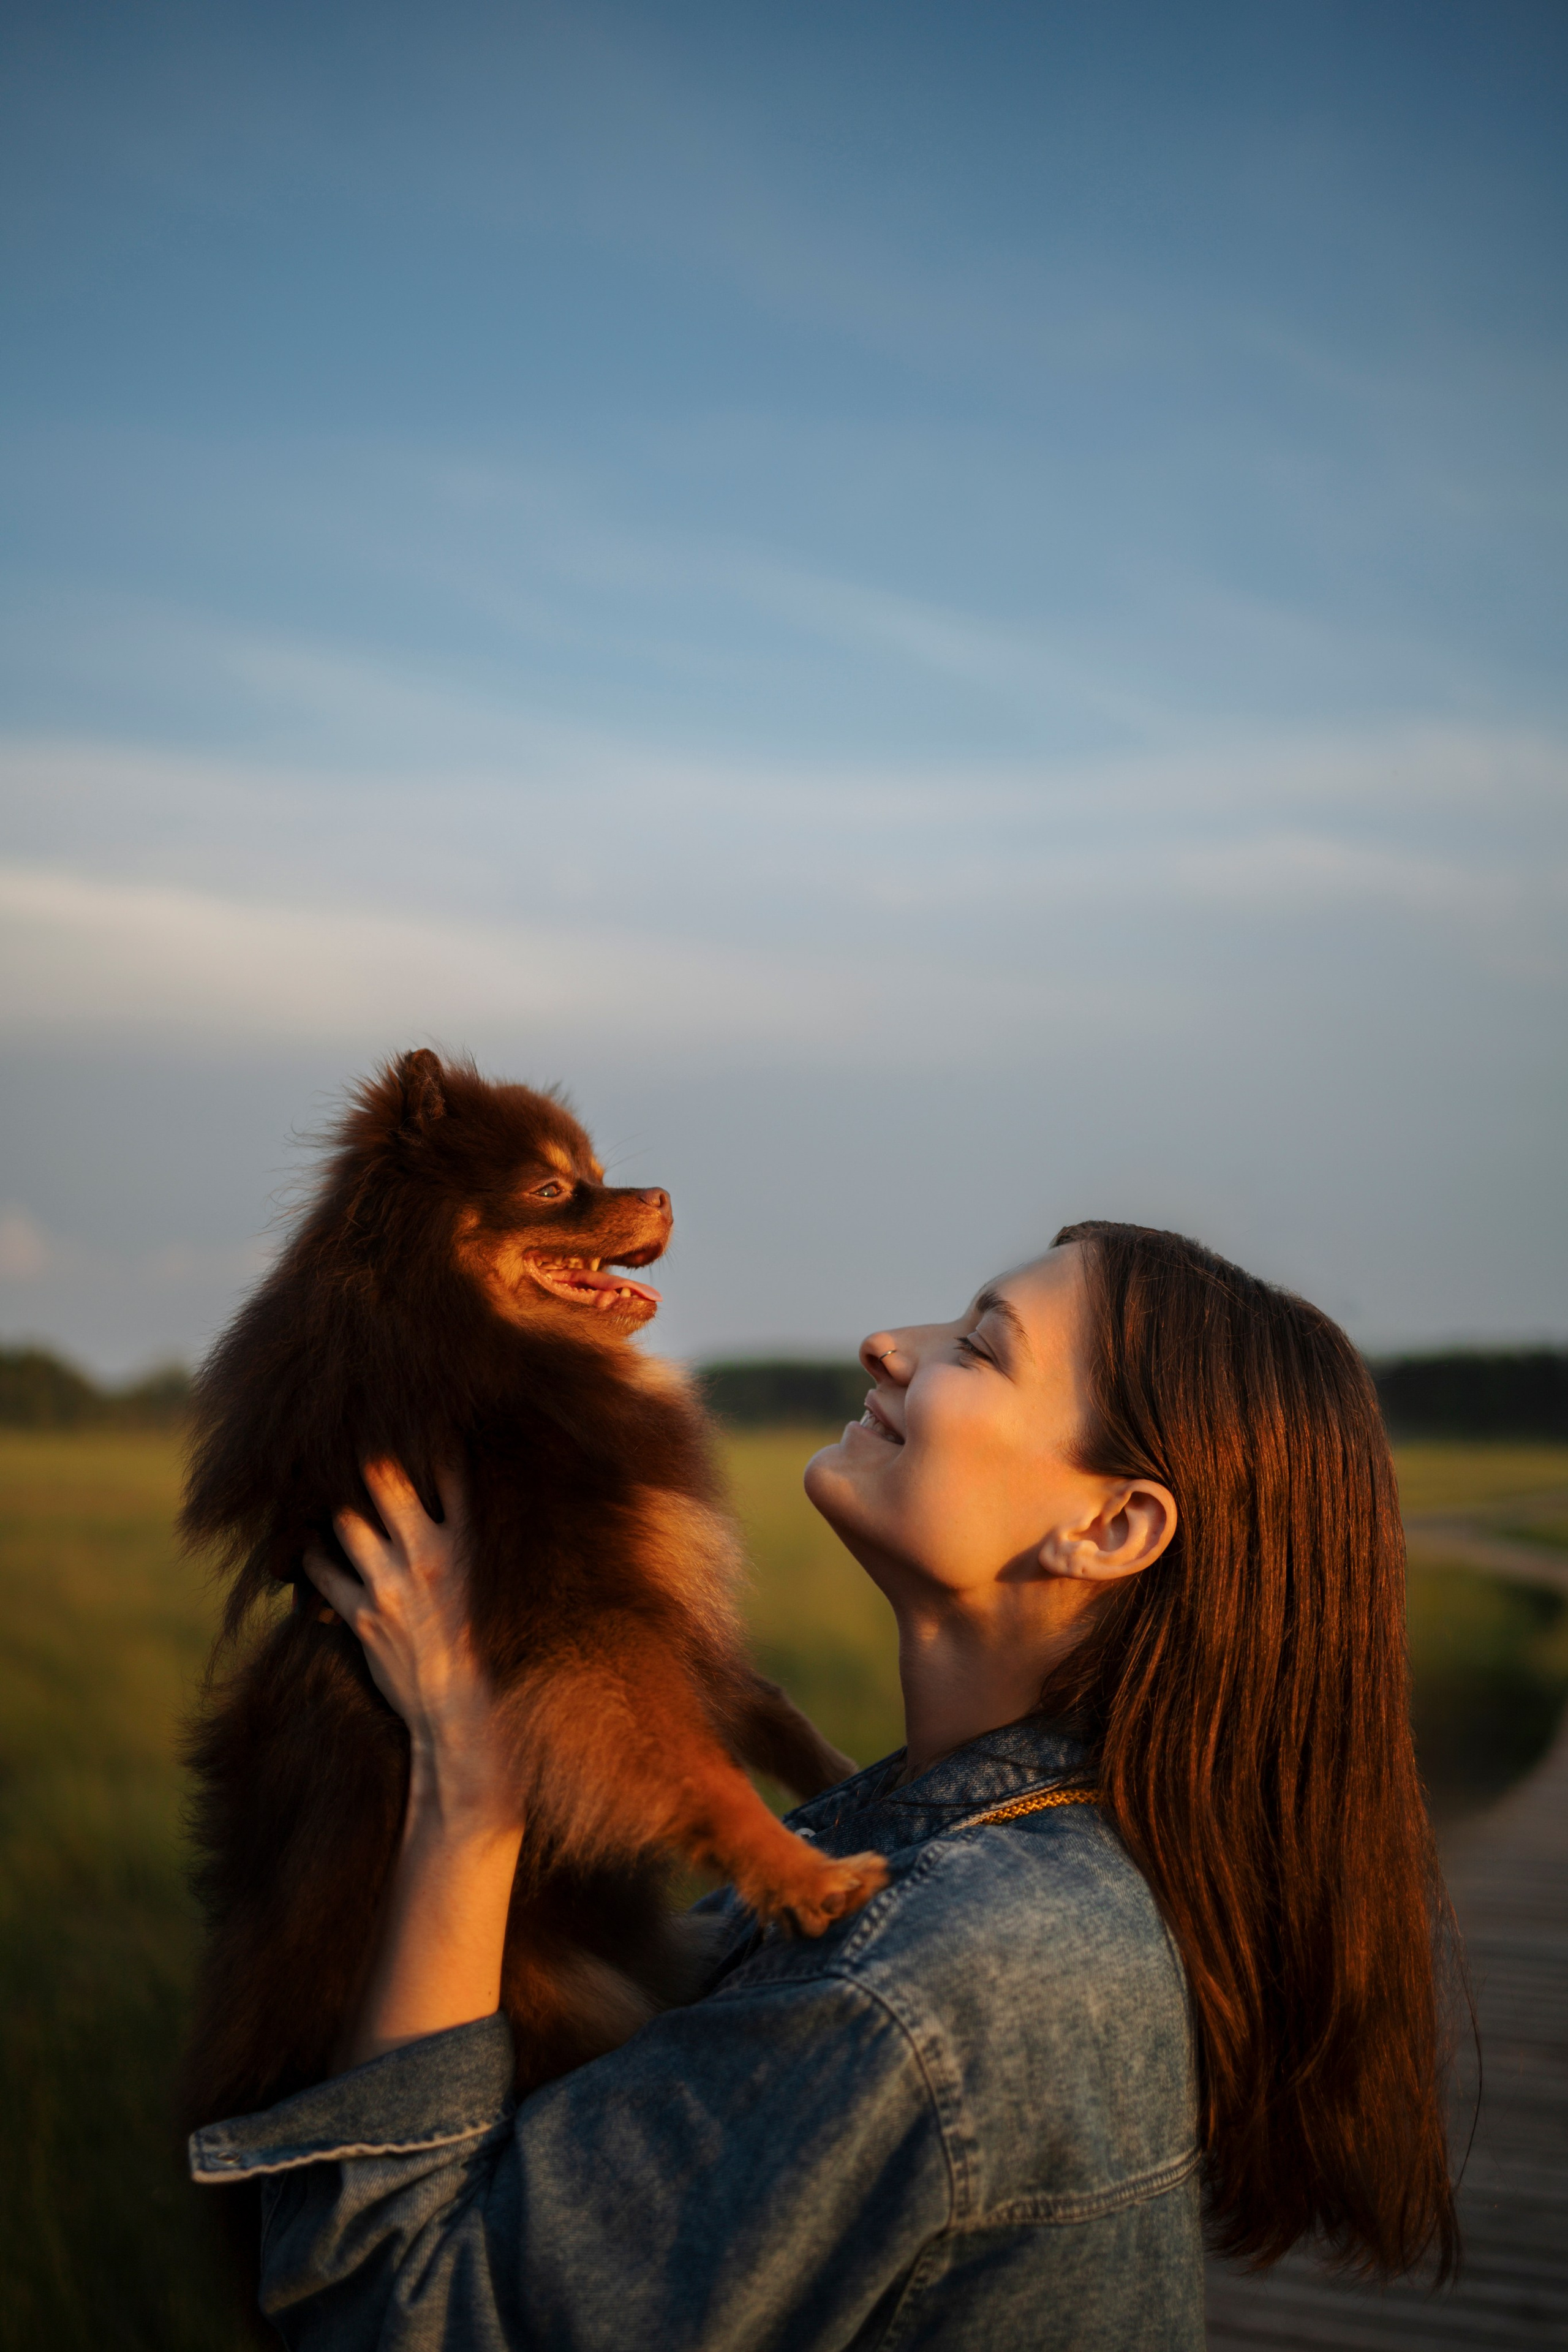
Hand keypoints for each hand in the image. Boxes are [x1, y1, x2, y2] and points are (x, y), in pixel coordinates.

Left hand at [304, 1460, 518, 1834]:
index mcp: (473, 1544)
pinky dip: (312, 1559)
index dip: (433, 1441)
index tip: (422, 1428)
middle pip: (385, 1478)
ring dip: (341, 1511)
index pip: (450, 1468)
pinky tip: (313, 1552)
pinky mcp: (361, 1615)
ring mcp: (391, 1583)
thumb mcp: (508, 1589)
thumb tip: (509, 1512)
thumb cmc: (498, 1653)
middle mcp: (429, 1555)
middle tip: (366, 1454)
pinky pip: (321, 1571)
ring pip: (347, 1520)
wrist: (467, 1719)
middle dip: (373, 1462)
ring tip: (338, 1503)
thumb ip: (493, 1546)